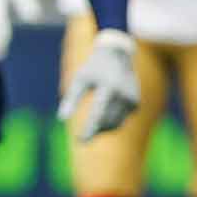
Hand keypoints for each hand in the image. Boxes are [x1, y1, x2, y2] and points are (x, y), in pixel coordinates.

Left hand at [58, 28, 139, 142]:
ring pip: (116, 123)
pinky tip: (100, 123)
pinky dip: (110, 123)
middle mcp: (124, 95)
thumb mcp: (80, 79)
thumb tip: (61, 118)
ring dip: (102, 130)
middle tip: (81, 139)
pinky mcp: (135, 104)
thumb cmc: (94, 68)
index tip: (80, 140)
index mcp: (109, 87)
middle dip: (95, 131)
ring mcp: (132, 101)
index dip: (90, 128)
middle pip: (108, 121)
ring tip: (89, 132)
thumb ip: (72, 98)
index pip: (99, 113)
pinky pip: (121, 119)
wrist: (117, 56)